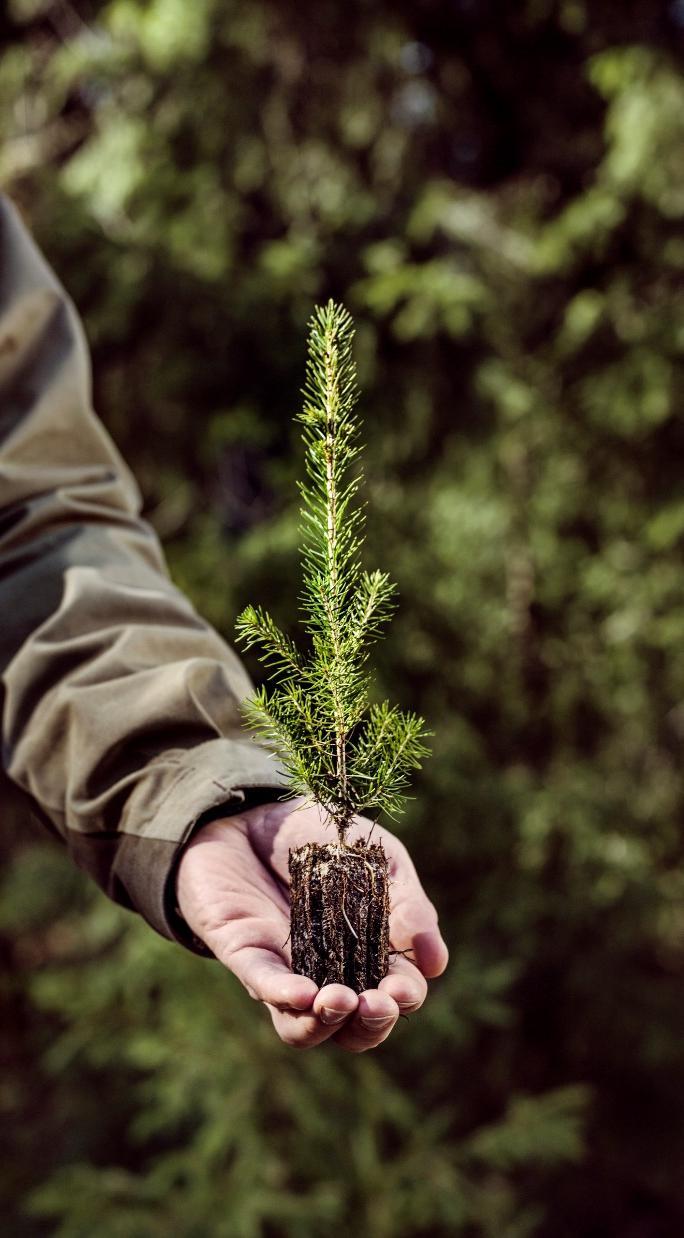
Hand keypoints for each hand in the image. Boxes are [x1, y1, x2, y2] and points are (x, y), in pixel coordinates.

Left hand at [176, 797, 447, 1050]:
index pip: (392, 994)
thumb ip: (407, 907)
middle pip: (351, 1029)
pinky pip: (261, 984)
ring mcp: (283, 969)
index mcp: (366, 954)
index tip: (404, 988)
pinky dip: (283, 993)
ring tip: (342, 1001)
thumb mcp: (378, 862)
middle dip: (370, 1025)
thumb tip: (435, 964)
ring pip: (302, 1028)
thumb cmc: (325, 838)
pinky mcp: (244, 951)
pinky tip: (304, 994)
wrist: (258, 808)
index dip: (402, 998)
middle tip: (377, 1003)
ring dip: (325, 1024)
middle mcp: (326, 974)